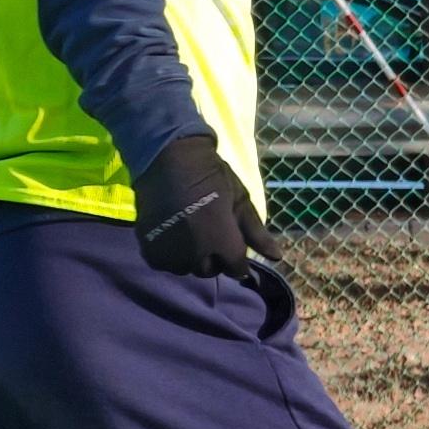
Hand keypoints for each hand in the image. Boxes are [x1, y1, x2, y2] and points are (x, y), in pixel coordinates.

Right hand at [133, 129, 282, 284]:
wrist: (168, 158)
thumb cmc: (211, 176)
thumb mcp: (240, 199)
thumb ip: (257, 232)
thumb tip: (277, 257)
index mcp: (221, 241)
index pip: (236, 268)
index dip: (237, 258)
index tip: (232, 243)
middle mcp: (196, 253)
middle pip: (210, 270)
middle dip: (214, 258)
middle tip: (210, 235)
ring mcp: (171, 253)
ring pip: (187, 268)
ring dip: (192, 258)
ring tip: (191, 235)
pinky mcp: (151, 249)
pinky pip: (166, 263)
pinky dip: (171, 255)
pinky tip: (173, 235)